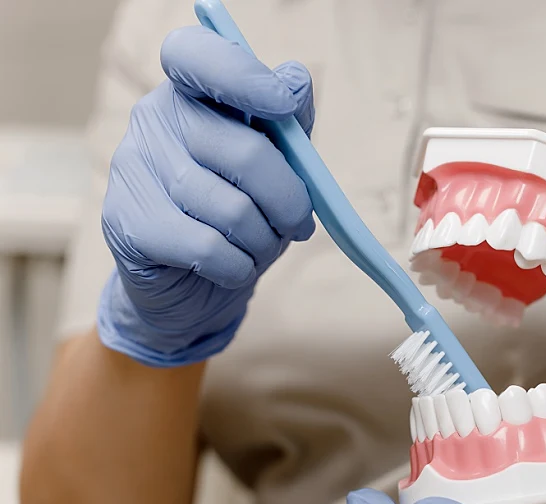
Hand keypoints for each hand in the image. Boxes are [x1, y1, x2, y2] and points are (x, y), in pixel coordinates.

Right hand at [97, 26, 314, 365]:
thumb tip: (295, 78)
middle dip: (290, 202)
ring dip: (265, 241)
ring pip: (233, 210)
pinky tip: (234, 267)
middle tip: (298, 224)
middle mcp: (152, 118)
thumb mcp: (274, 166)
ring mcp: (130, 168)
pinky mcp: (125, 222)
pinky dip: (238, 267)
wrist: (187, 285)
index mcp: (189, 90)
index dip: (243, 75)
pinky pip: (208, 248)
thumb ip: (288, 123)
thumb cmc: (238, 214)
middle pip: (247, 154)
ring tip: (261, 248)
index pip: (196, 55)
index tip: (283, 103)